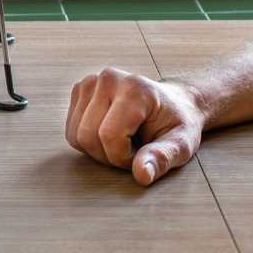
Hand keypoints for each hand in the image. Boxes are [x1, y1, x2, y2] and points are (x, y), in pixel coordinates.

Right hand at [66, 68, 204, 185]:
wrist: (173, 103)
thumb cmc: (177, 124)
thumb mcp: (181, 144)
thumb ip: (162, 158)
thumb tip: (142, 174)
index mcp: (135, 88)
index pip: (109, 135)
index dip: (122, 157)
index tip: (142, 154)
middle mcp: (108, 79)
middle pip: (88, 136)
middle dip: (109, 156)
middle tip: (132, 150)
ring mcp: (91, 82)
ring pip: (76, 136)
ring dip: (98, 150)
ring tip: (122, 141)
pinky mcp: (80, 90)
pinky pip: (71, 132)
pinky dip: (88, 142)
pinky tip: (109, 134)